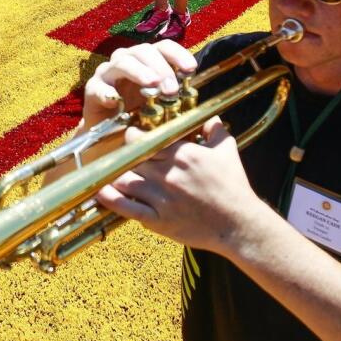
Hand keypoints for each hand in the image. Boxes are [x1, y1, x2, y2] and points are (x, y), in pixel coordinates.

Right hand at [79, 41, 196, 129]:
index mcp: (148, 61)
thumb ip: (173, 95)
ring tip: (152, 85)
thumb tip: (194, 92)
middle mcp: (128, 60)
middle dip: (161, 68)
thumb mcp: (162, 105)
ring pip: (123, 62)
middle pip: (144, 51)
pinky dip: (107, 92)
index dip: (178, 55)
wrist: (111, 139)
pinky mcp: (93, 89)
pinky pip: (98, 87)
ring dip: (139, 72)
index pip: (164, 47)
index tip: (191, 69)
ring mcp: (108, 73)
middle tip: (172, 88)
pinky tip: (117, 101)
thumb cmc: (139, 117)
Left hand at [94, 115, 261, 254]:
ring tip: (112, 172)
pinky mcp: (158, 220)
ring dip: (117, 175)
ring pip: (125, 181)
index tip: (134, 137)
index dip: (135, 136)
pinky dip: (111, 199)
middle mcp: (168, 174)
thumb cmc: (234, 187)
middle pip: (132, 158)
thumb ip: (214, 129)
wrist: (238, 224)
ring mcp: (161, 199)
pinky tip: (101, 192)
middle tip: (122, 154)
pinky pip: (127, 208)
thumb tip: (208, 115)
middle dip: (125, 154)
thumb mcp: (228, 151)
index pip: (145, 139)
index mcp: (182, 154)